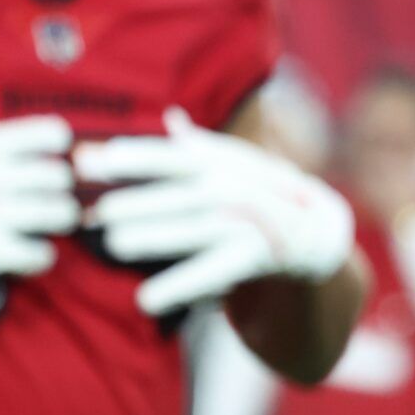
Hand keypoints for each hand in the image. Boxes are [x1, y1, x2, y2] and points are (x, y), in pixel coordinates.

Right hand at [0, 89, 77, 275]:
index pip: (47, 134)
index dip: (54, 142)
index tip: (53, 150)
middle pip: (58, 177)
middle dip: (54, 188)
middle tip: (41, 194)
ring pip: (59, 213)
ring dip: (54, 220)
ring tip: (42, 222)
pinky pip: (39, 255)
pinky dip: (39, 258)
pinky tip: (29, 254)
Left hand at [76, 108, 353, 314]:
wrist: (315, 230)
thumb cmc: (263, 191)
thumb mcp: (237, 161)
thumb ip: (198, 144)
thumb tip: (169, 115)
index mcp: (223, 163)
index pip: (176, 157)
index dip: (141, 157)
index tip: (103, 159)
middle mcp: (235, 190)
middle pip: (180, 196)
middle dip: (139, 202)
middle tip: (98, 212)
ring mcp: (245, 224)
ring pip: (194, 232)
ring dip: (154, 237)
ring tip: (115, 244)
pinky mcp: (255, 258)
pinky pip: (211, 274)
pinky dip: (179, 287)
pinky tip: (146, 299)